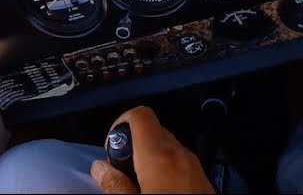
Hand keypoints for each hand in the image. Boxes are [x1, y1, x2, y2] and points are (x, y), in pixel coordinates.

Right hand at [90, 107, 213, 193]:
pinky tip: (158, 191)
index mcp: (159, 155)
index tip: (112, 151)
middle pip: (153, 130)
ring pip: (166, 146)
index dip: (121, 125)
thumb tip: (100, 166)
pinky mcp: (202, 177)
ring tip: (138, 186)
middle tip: (122, 173)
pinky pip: (179, 161)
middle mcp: (179, 153)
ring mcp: (194, 164)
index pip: (141, 115)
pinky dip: (164, 167)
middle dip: (133, 146)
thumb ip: (114, 185)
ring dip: (148, 158)